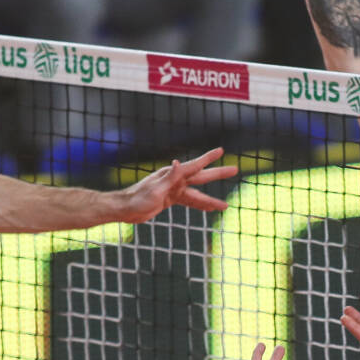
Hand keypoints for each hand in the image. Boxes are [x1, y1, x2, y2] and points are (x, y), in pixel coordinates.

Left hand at [113, 148, 237, 222]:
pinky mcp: (169, 199)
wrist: (124, 209)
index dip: (208, 158)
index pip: (194, 165)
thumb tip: (177, 162)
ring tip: (226, 206)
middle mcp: (174, 180)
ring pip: (196, 194)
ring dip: (210, 200)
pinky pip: (188, 201)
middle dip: (218, 173)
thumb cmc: (136, 199)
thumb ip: (168, 178)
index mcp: (171, 175)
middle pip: (201, 177)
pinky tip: (208, 208)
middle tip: (235, 169)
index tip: (221, 150)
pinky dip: (199, 205)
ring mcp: (173, 189)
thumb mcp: (154, 190)